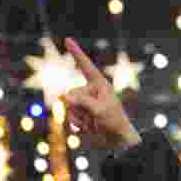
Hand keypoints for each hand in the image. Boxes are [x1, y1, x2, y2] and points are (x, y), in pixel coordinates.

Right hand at [62, 38, 141, 152]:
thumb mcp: (99, 110)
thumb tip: (64, 98)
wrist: (117, 140)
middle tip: (94, 118)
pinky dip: (76, 124)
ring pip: (68, 107)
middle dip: (79, 108)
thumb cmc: (114, 122)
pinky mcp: (81, 114)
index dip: (76, 53)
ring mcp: (84, 103)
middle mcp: (90, 91)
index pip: (86, 66)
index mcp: (99, 84)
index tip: (67, 39)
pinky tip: (87, 129)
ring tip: (93, 124)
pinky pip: (69, 117)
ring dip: (78, 118)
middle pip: (71, 94)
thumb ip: (82, 102)